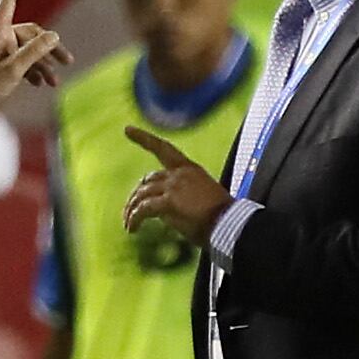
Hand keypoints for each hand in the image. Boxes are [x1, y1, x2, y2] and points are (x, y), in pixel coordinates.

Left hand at [0, 0, 73, 122]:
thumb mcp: (13, 71)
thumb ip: (34, 52)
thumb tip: (54, 35)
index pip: (8, 0)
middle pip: (29, 33)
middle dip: (49, 47)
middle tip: (67, 61)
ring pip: (25, 50)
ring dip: (41, 63)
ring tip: (54, 81)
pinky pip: (18, 61)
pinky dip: (30, 70)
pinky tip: (39, 83)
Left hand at [122, 126, 231, 246]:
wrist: (230, 225)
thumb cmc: (221, 219)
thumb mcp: (201, 199)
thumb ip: (181, 198)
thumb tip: (163, 209)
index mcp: (191, 169)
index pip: (164, 149)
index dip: (144, 138)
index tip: (127, 129)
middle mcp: (180, 174)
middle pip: (148, 180)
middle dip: (136, 196)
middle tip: (130, 211)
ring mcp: (173, 187)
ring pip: (142, 195)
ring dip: (132, 210)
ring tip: (129, 225)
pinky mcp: (168, 202)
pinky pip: (143, 210)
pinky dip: (134, 219)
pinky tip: (132, 229)